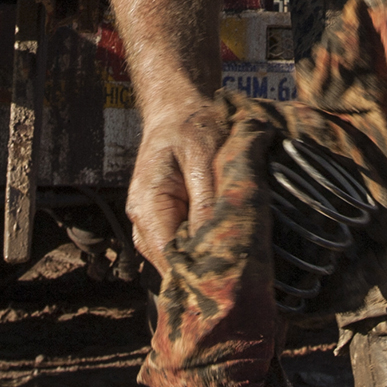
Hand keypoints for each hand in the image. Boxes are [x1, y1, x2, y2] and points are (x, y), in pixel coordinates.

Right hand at [127, 93, 229, 270]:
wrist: (177, 110)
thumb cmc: (192, 128)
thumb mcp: (205, 160)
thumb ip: (207, 204)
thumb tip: (214, 247)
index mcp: (148, 205)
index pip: (170, 257)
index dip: (200, 271)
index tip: (233, 276)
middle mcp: (142, 222)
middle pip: (172, 265)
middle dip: (205, 269)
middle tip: (244, 271)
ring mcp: (149, 226)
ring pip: (177, 261)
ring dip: (204, 261)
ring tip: (237, 260)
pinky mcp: (162, 225)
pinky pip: (181, 248)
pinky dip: (201, 250)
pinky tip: (223, 245)